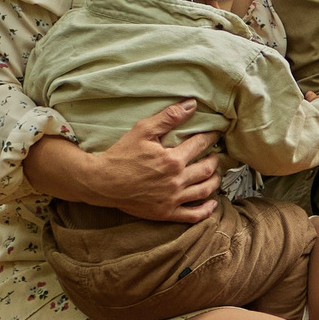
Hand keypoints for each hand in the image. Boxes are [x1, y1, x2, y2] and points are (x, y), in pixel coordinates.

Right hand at [93, 99, 221, 221]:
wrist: (102, 182)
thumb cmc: (121, 155)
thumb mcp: (142, 130)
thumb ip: (168, 117)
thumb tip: (191, 105)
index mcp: (172, 159)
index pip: (200, 145)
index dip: (211, 137)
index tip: (215, 134)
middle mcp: (176, 180)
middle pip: (207, 169)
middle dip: (215, 159)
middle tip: (216, 154)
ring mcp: (172, 199)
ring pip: (204, 190)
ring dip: (215, 181)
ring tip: (216, 174)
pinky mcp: (166, 213)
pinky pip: (193, 215)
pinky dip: (206, 210)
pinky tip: (212, 204)